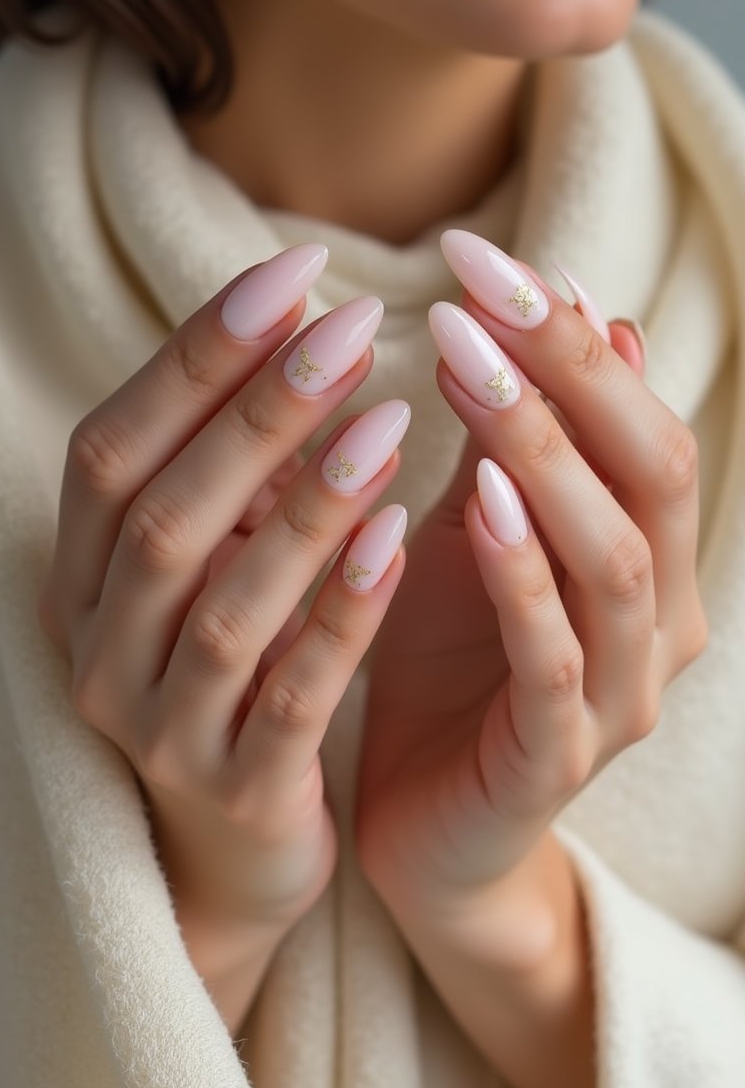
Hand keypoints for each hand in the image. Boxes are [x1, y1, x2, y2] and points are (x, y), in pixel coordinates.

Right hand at [37, 243, 410, 969]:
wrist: (231, 848)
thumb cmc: (231, 672)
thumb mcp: (213, 565)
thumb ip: (235, 471)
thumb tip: (304, 329)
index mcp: (78, 580)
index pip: (112, 448)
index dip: (195, 358)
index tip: (292, 273)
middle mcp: (97, 649)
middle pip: (162, 513)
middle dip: (257, 412)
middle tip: (351, 328)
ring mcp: (160, 728)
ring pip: (224, 602)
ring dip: (305, 505)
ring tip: (389, 421)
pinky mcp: (237, 788)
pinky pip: (291, 693)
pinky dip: (342, 612)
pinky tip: (400, 537)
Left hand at [356, 234, 706, 957]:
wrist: (430, 830)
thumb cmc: (449, 669)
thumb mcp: (481, 537)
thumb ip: (524, 447)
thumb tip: (586, 317)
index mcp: (646, 559)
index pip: (638, 426)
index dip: (573, 339)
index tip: (488, 258)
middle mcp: (657, 622)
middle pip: (650, 474)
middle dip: (568, 372)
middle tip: (481, 287)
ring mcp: (618, 696)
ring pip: (611, 558)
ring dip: (545, 454)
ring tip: (472, 369)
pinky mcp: (558, 758)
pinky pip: (554, 657)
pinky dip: (522, 573)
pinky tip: (476, 500)